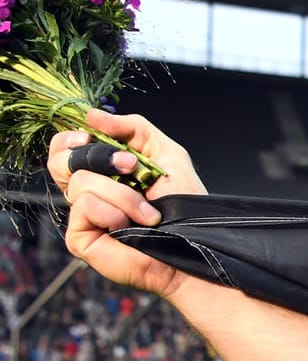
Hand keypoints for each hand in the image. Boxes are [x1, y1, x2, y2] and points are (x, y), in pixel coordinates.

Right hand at [47, 109, 207, 299]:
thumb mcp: (165, 153)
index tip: (89, 135)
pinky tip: (130, 228)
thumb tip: (91, 116)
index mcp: (101, 173)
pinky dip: (113, 213)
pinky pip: (84, 207)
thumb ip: (133, 128)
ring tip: (149, 213)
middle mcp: (87, 194)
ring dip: (123, 193)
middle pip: (59, 161)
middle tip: (130, 167)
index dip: (70, 137)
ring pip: (79, 182)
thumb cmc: (185, 205)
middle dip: (99, 157)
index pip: (63, 147)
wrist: (195, 244)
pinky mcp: (80, 238)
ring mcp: (82, 217)